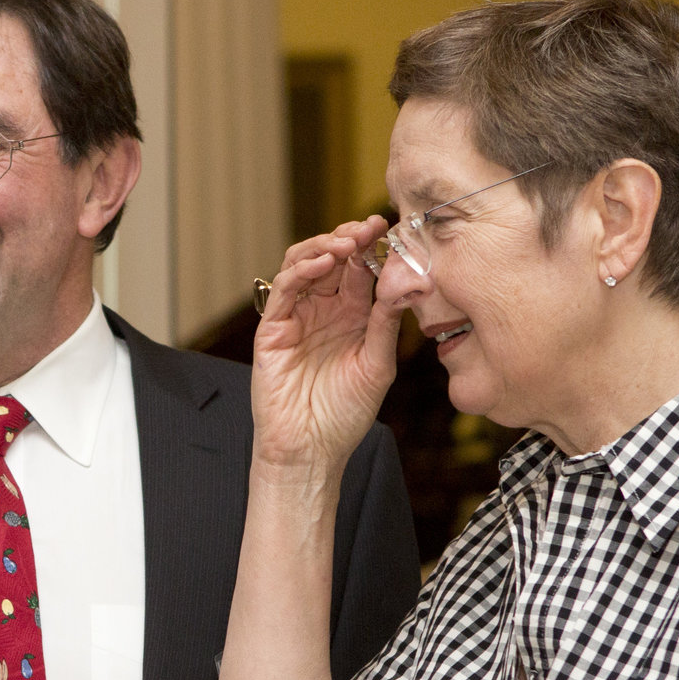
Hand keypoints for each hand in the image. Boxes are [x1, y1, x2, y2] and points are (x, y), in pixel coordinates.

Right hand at [251, 218, 404, 476]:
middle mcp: (323, 311)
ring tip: (347, 243)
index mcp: (350, 317)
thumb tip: (405, 282)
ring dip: (324, 246)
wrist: (312, 450)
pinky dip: (302, 270)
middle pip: (332, 258)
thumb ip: (385, 323)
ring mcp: (297, 317)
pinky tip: (323, 263)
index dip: (372, 246)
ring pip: (303, 264)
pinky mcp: (273, 328)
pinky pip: (284, 289)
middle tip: (368, 228)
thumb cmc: (344, 416)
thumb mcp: (378, 364)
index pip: (360, 269)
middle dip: (349, 238)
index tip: (389, 229)